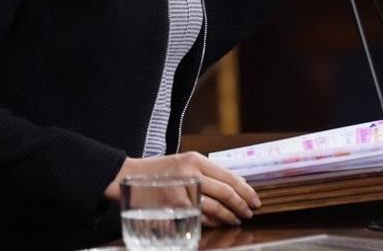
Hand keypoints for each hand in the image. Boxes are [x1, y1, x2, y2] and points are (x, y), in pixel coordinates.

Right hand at [104, 152, 260, 226]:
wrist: (127, 177)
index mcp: (196, 159)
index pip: (229, 176)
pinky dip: (212, 222)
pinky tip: (219, 224)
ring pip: (216, 206)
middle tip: (249, 212)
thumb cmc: (157, 172)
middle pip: (226, 192)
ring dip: (229, 216)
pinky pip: (201, 216)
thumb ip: (206, 172)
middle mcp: (191, 172)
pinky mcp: (176, 205)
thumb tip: (235, 184)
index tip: (255, 199)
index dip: (246, 190)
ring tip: (237, 219)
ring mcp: (184, 190)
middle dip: (241, 205)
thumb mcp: (183, 163)